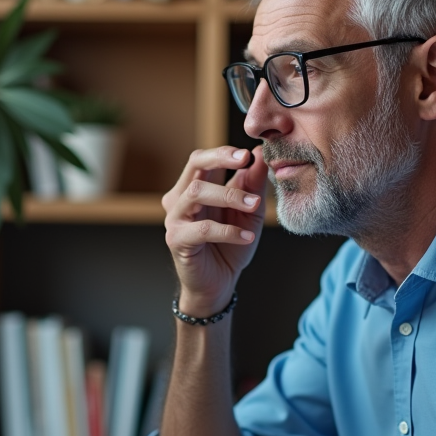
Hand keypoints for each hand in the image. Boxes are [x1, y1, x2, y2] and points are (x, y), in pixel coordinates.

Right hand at [162, 145, 266, 315]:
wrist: (219, 283)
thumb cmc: (231, 246)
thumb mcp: (249, 213)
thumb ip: (252, 184)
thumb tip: (260, 153)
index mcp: (196, 187)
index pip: (203, 159)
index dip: (224, 152)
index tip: (249, 153)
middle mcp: (180, 198)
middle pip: (194, 165)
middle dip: (220, 158)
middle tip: (245, 160)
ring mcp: (175, 218)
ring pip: (196, 192)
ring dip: (229, 195)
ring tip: (254, 205)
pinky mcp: (176, 239)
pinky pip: (202, 229)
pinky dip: (228, 231)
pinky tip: (247, 237)